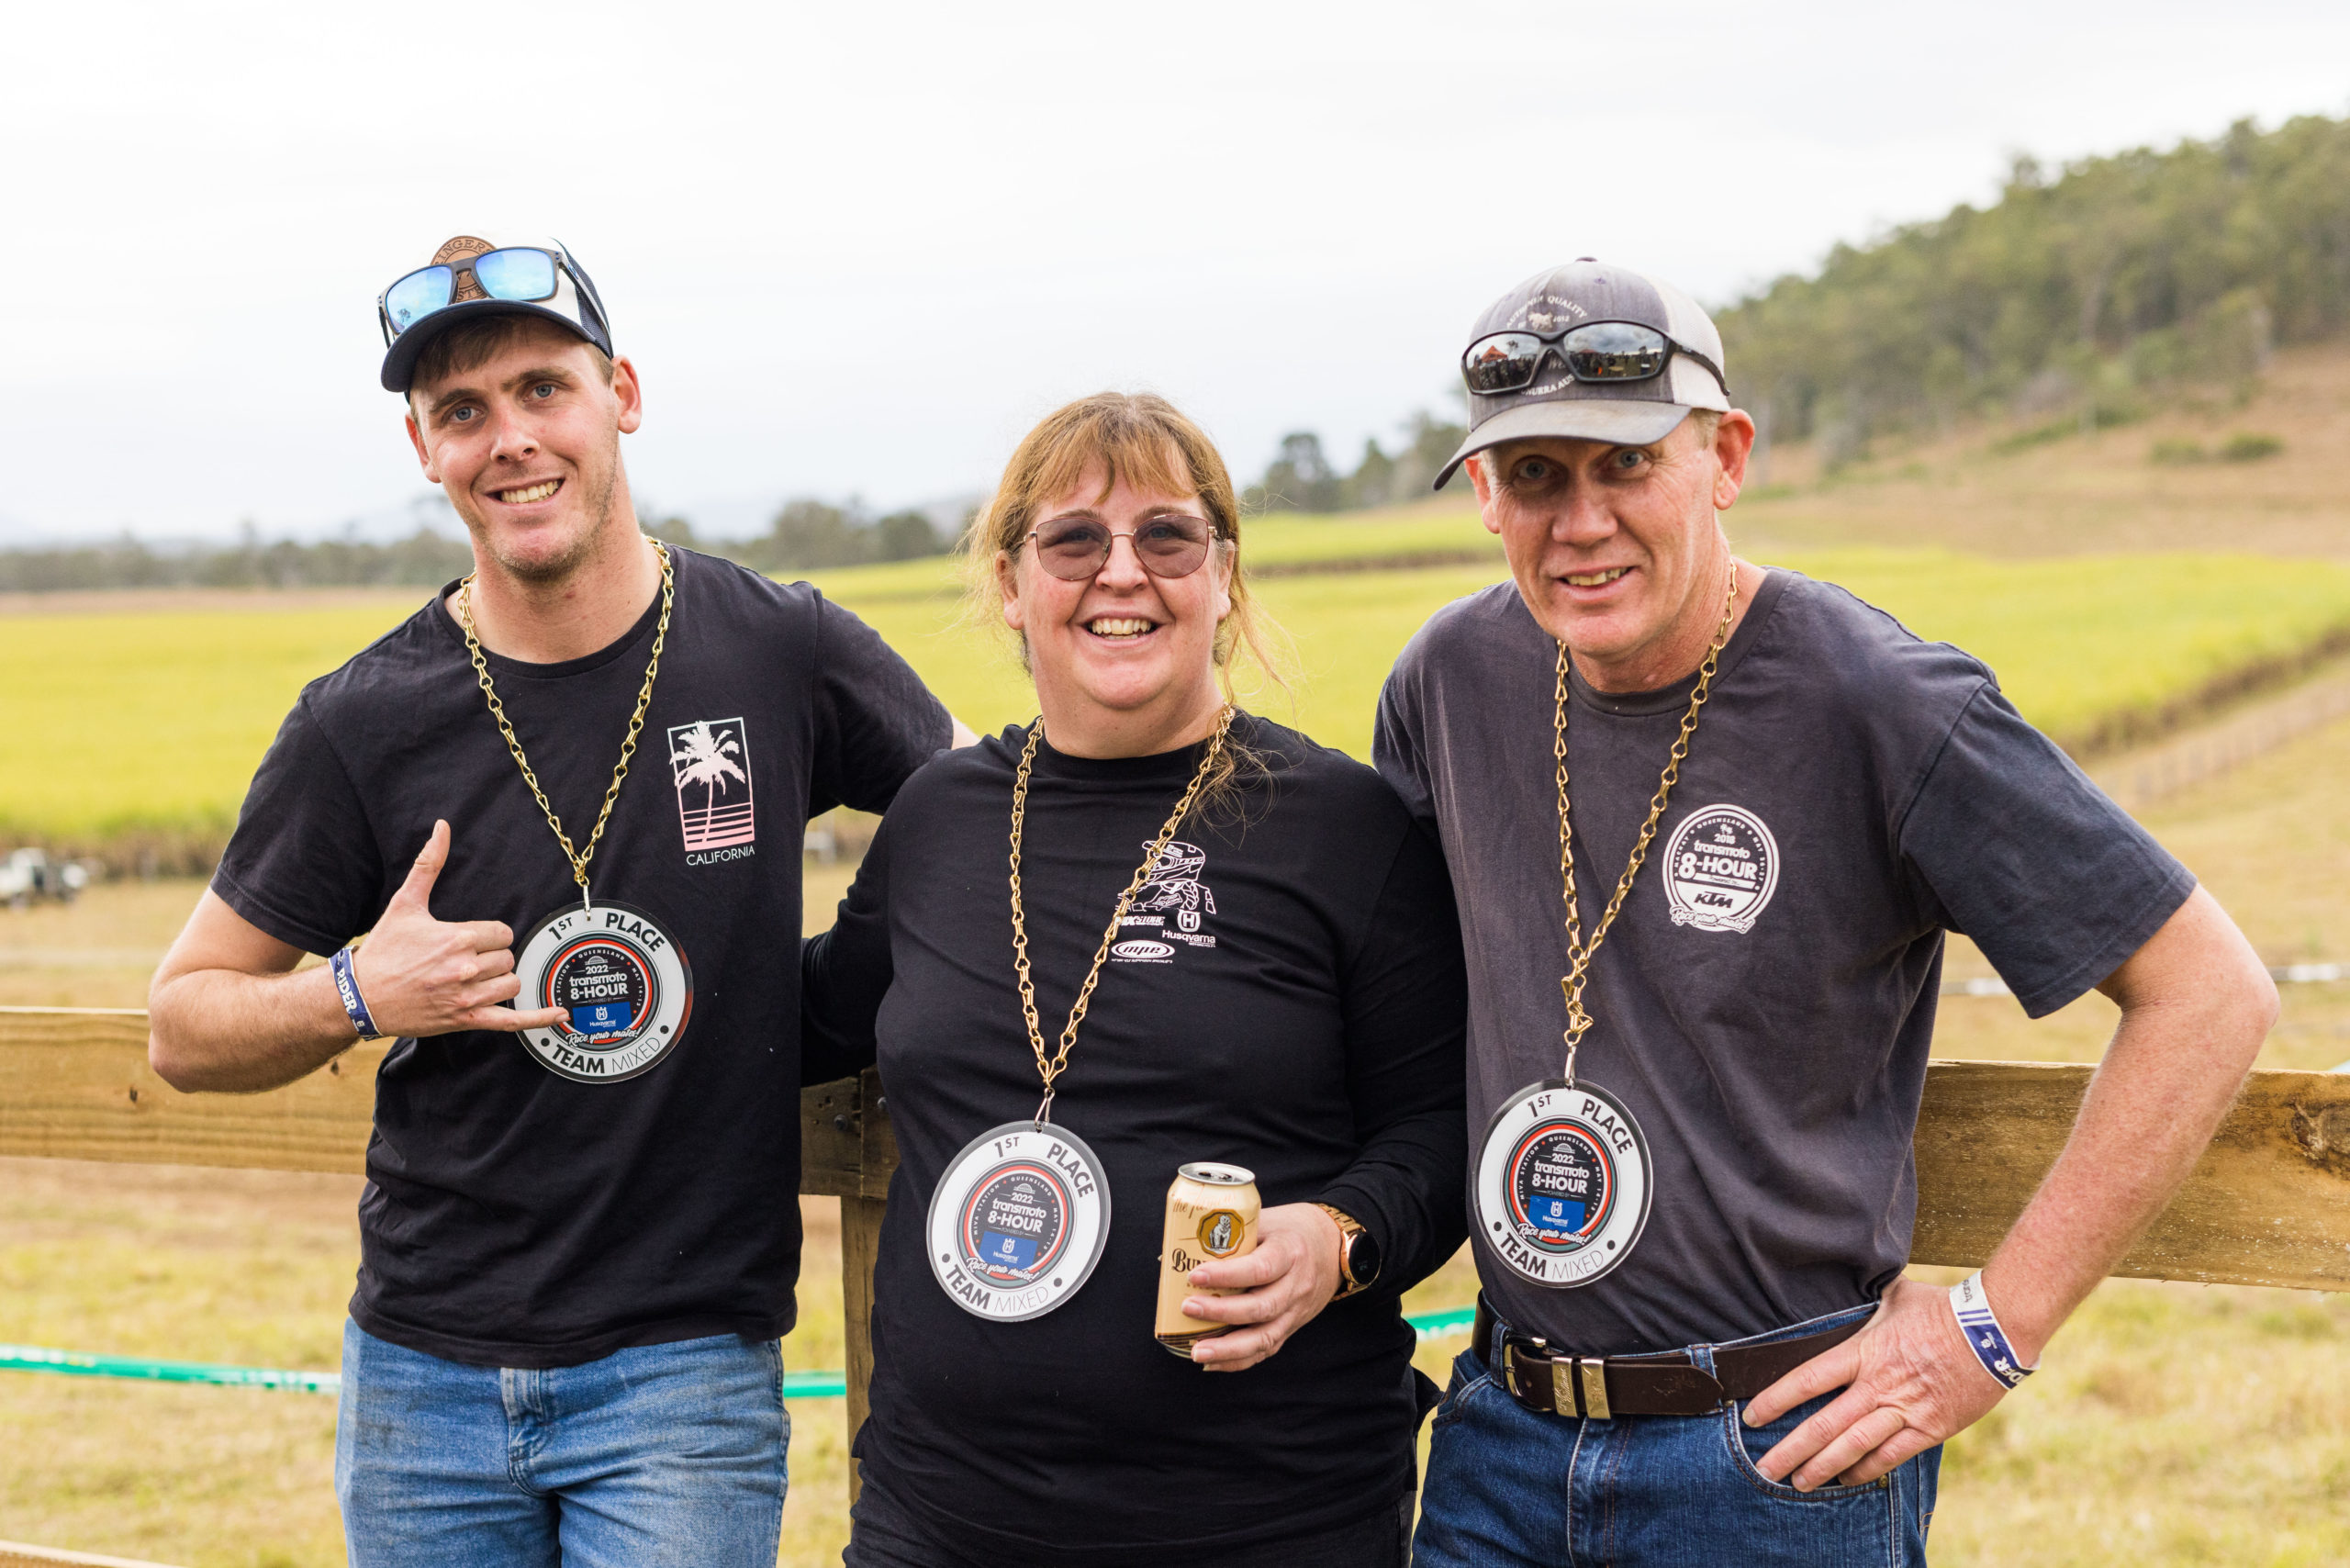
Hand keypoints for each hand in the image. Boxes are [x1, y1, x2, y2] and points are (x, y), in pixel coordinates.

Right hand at [349, 821, 566, 1038]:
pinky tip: (560, 1012)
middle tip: (466, 959)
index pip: (503, 933)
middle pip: (508, 957)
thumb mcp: (405, 903)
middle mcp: (465, 968)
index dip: (491, 936)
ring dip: (501, 980)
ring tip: (477, 978)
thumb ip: (428, 864)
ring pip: (511, 983)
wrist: (359, 995)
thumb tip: (442, 826)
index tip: (473, 940)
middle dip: (493, 957)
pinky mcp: (464, 1019)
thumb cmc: (383, 949)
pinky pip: (510, 1021)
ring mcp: (465, 996)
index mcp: (457, 938)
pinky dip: (537, 1018)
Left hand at [1180, 1202, 1342, 1371]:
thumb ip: (1230, 1234)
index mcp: (1289, 1252)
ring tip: (1197, 1352)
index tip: (1195, 1275)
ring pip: (1265, 1337)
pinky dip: (1239, 1360)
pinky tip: (1212, 1363)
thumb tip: (1175, 1253)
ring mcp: (1297, 1311)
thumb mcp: (1266, 1220)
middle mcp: (1296, 1285)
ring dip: (1229, 1349)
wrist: (1332, 1246)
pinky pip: (1267, 1349)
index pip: (1260, 1268)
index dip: (1227, 1275)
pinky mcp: (1292, 1327)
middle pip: (1262, 1307)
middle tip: (1189, 1308)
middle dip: (1222, 1312)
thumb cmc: (1289, 1229)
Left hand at [1744, 1277, 2010, 1488]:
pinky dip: (1866, 1470)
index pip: (1809, 1379)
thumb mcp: (1896, 1296)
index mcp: (1864, 1351)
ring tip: (1798, 1482)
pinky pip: (1891, 1455)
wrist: (1994, 1330)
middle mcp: (1878, 1385)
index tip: (1752, 1416)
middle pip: (1824, 1423)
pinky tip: (1846, 1479)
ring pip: (1853, 1445)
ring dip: (1822, 1466)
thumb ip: (1869, 1301)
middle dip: (1791, 1448)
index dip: (1777, 1399)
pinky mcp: (1930, 1427)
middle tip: (1764, 1467)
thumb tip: (1850, 1278)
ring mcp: (1904, 1409)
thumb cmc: (1944, 1308)